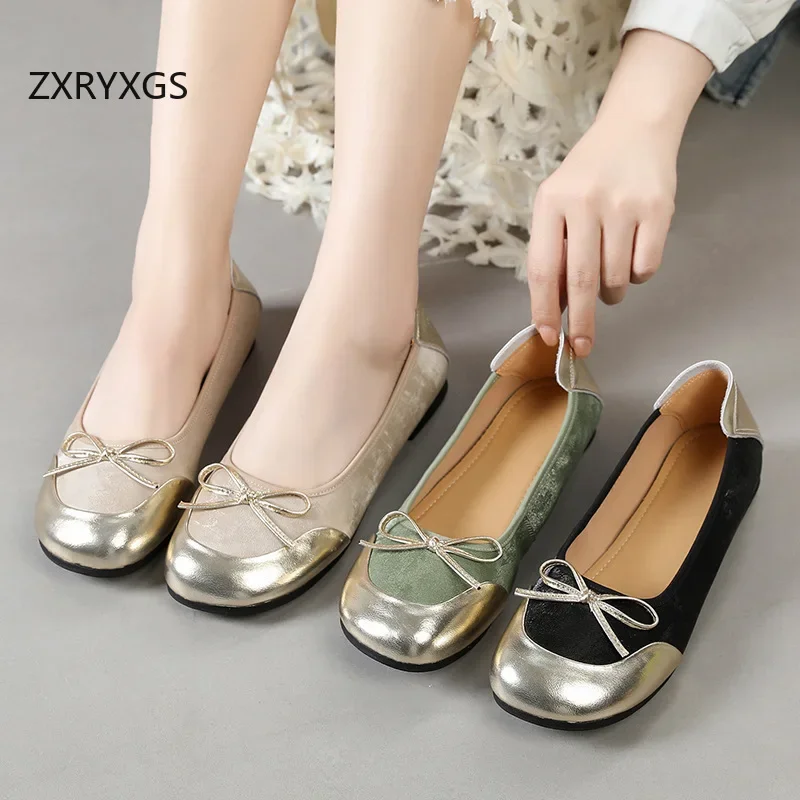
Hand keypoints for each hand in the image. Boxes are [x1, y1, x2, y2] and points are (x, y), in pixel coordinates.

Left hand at [527, 117, 676, 355]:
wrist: (634, 129)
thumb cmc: (588, 176)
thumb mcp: (558, 204)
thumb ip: (553, 251)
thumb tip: (557, 308)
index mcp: (551, 203)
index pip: (543, 268)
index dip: (544, 308)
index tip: (549, 337)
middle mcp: (585, 202)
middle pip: (582, 281)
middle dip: (581, 322)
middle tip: (581, 347)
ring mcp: (623, 205)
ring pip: (615, 278)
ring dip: (611, 292)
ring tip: (608, 273)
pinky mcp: (658, 209)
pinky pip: (645, 268)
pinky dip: (637, 274)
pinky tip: (632, 254)